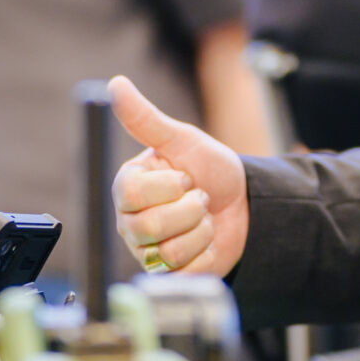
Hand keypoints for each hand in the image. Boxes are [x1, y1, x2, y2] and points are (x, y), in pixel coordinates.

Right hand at [109, 76, 249, 276]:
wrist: (245, 204)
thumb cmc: (209, 169)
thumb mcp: (183, 139)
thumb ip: (146, 119)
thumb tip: (114, 85)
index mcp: (126, 187)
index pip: (131, 194)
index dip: (168, 186)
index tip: (185, 176)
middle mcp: (130, 221)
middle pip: (149, 226)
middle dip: (190, 208)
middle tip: (199, 198)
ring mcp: (147, 251)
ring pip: (170, 251)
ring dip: (201, 230)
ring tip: (203, 218)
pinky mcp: (169, 276)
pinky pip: (186, 272)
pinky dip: (207, 253)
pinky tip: (207, 241)